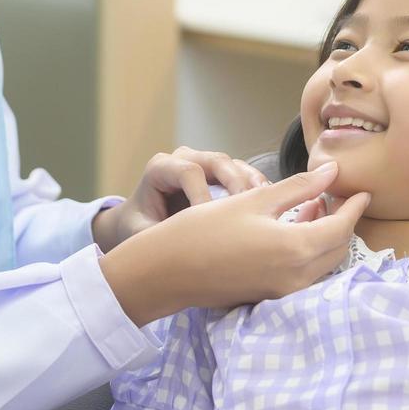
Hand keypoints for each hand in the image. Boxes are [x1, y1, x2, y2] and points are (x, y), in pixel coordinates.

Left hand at [91, 145, 271, 252]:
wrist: (140, 222)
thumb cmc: (138, 227)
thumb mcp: (140, 234)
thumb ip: (159, 237)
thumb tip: (185, 251)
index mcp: (161, 168)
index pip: (188, 172)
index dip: (202, 196)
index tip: (210, 225)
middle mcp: (185, 158)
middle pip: (217, 162)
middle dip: (235, 185)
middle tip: (250, 211)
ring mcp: (205, 164)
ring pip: (235, 165)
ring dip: (252, 185)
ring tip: (267, 206)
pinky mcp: (222, 175)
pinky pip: (244, 175)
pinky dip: (257, 189)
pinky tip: (270, 206)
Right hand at [98, 161, 369, 325]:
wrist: (168, 270)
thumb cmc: (206, 229)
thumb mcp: (254, 199)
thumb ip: (299, 187)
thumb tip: (332, 173)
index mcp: (297, 249)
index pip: (342, 227)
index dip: (354, 206)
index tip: (362, 191)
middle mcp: (297, 276)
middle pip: (337, 248)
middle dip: (341, 221)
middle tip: (333, 195)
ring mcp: (284, 290)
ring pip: (321, 262)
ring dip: (324, 235)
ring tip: (311, 206)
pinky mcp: (270, 294)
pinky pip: (304, 272)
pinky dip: (308, 249)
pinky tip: (291, 228)